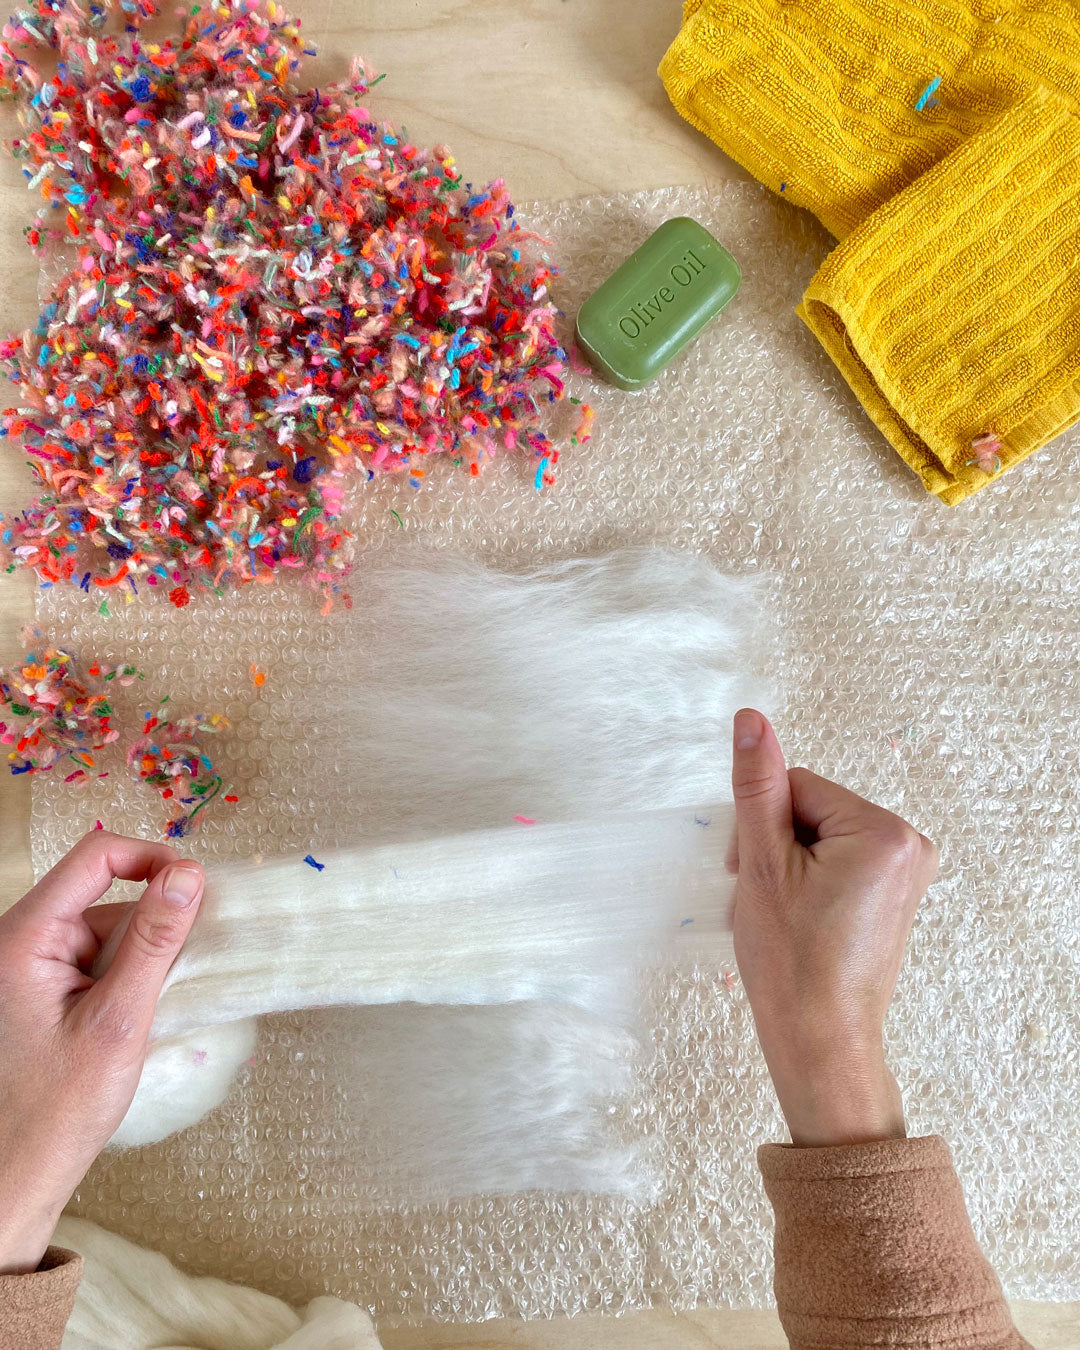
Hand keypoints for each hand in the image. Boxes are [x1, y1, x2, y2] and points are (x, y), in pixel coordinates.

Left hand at [0, 832, 203, 1273]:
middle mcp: (19, 942)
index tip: (198, 887)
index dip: (153, 859)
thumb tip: (188, 875)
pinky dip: (127, 975)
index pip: (96, 856)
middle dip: (154, 921)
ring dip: (143, 954)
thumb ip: (155, 941)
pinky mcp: (40, 989)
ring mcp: (28, 967)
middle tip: (191, 962)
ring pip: (105, 927)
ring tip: (158, 1004)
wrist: (16, 1176)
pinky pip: (96, 957)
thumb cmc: (57, 1109)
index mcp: (24, 938)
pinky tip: (140, 1012)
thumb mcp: (119, 1019)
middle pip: (104, 893)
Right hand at [729, 710, 937, 1146]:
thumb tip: (752, 720)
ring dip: (788, 864)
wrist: (820, 1040)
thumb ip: (758, 786)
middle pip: (812, 809)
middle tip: (765, 898)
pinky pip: (839, 860)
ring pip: (820, 835)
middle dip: (776, 845)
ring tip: (782, 912)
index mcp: (883, 831)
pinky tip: (800, 919)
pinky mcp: (895, 894)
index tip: (751, 874)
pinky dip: (809, 881)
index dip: (760, 826)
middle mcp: (910, 845)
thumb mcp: (762, 863)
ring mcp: (907, 872)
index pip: (797, 787)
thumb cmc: (790, 961)